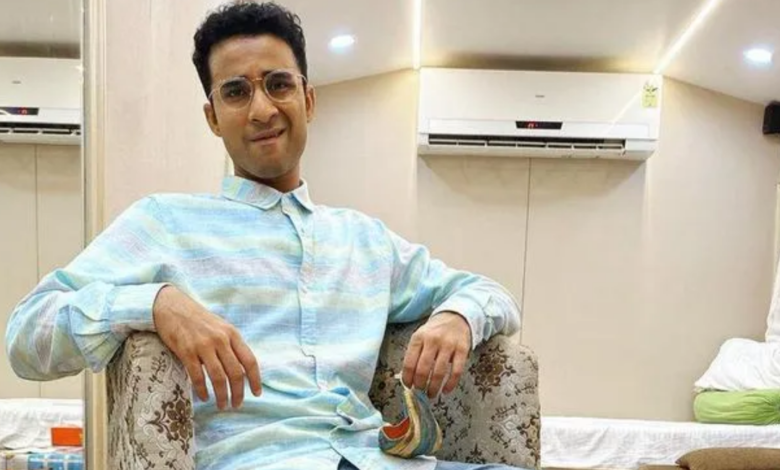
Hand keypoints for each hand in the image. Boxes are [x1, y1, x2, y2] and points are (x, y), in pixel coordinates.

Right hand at [153, 285, 261, 409]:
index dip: (256, 379)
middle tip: (236, 405)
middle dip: (238, 393)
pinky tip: (204, 397)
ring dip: (222, 396)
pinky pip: (197, 376)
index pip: (250, 360)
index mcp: (232, 334)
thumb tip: (244, 370)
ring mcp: (203, 345)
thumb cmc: (199, 320)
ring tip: (222, 405)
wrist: (172, 306)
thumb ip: (232, 346)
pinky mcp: (186, 351)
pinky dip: (202, 390)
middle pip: (236, 373)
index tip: (257, 394)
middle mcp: (221, 340)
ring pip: (219, 377)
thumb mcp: (221, 328)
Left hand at [401, 311, 470, 397]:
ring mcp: (448, 344)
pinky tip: (446, 390)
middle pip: (423, 369)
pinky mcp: (462, 349)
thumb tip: (407, 378)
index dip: (408, 378)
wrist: (455, 317)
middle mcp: (433, 340)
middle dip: (420, 385)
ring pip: (439, 372)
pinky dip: (450, 384)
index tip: (408, 386)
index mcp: (419, 337)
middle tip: (420, 391)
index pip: (409, 363)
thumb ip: (414, 354)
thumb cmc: (434, 331)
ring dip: (434, 387)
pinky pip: (456, 371)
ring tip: (431, 394)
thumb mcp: (420, 337)